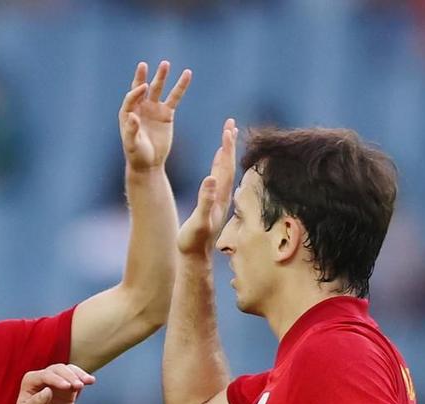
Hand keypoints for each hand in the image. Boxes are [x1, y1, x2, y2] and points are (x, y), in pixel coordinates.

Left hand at [13, 364, 94, 403]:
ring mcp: (55, 383)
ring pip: (68, 371)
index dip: (56, 379)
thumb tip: (48, 390)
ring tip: (88, 381)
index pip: (44, 375)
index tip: (67, 387)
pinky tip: (90, 381)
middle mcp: (42, 379)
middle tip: (79, 386)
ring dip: (78, 374)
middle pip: (58, 370)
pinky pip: (76, 379)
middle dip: (69, 376)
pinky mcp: (67, 390)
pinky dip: (83, 378)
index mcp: (30, 382)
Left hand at [121, 60, 190, 171]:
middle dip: (141, 76)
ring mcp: (153, 109)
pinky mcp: (166, 113)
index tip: (143, 86)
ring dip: (161, 77)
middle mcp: (139, 108)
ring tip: (165, 63)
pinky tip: (187, 74)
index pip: (131, 98)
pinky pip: (174, 97)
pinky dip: (180, 86)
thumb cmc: (137, 155)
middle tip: (143, 65)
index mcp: (127, 114)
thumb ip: (131, 131)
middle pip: (140, 89)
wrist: (150, 164)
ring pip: (157, 89)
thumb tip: (133, 117)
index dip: (136, 91)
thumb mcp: (132, 145)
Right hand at [177, 117, 236, 257]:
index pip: (225, 167)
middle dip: (229, 144)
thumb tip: (210, 179)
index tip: (228, 128)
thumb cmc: (194, 242)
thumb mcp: (199, 221)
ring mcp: (218, 200)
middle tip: (230, 124)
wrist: (195, 258)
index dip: (226, 147)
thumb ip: (205, 200)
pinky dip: (218, 166)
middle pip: (228, 164)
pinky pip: (218, 180)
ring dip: (225, 153)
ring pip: (224, 171)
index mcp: (219, 196)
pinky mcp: (213, 204)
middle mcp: (222, 196)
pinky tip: (217, 162)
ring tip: (226, 136)